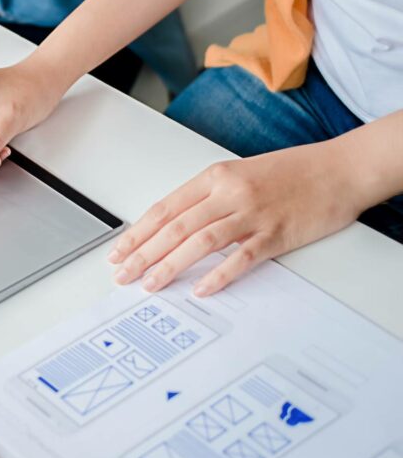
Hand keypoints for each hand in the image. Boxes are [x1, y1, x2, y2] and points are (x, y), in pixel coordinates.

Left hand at [108, 142, 363, 295]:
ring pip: (201, 241)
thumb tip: (172, 228)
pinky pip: (241, 257)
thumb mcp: (239, 175)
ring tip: (150, 284)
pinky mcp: (276, 234)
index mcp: (215, 177)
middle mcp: (230, 193)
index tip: (118, 252)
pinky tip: (201, 289)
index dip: (137, 233)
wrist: (340, 168)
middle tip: (122, 274)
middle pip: (175, 227)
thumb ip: (207, 199)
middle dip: (143, 254)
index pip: (165, 208)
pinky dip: (219, 274)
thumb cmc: (290, 172)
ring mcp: (253, 213)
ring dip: (171, 265)